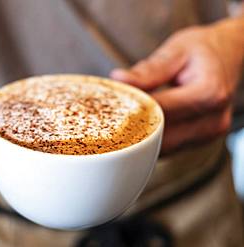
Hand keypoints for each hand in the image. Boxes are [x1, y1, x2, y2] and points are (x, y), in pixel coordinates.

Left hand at [111, 18, 243, 153]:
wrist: (229, 54)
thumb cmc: (202, 50)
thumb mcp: (175, 50)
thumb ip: (148, 70)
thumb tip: (119, 80)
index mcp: (208, 93)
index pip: (159, 111)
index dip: (131, 111)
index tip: (109, 108)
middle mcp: (213, 119)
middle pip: (162, 136)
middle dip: (133, 130)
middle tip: (109, 119)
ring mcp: (210, 133)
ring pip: (165, 147)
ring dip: (141, 139)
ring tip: (122, 124)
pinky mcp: (203, 139)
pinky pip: (171, 147)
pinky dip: (153, 140)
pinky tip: (139, 129)